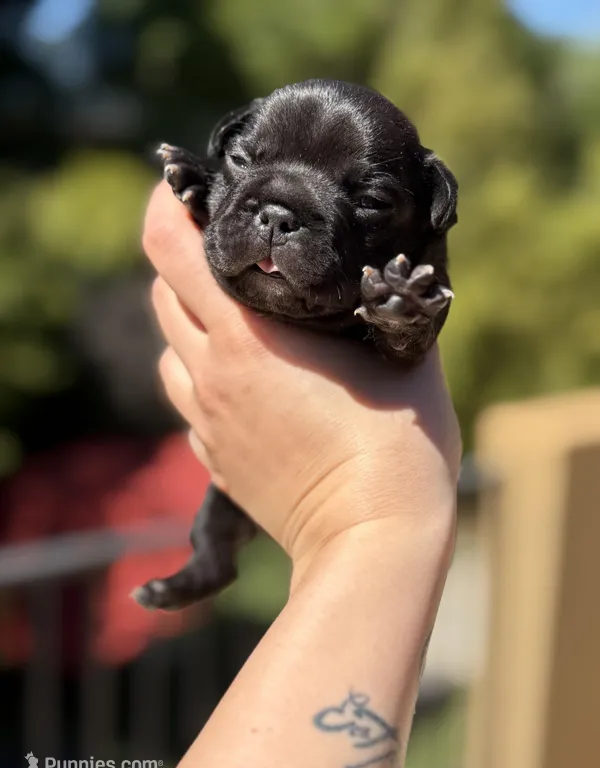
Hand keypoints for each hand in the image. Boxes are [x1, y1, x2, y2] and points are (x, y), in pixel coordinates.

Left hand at [143, 182, 460, 571]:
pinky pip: (189, 399)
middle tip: (226, 248)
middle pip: (162, 295)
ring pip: (169, 350)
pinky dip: (203, 373)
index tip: (184, 186)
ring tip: (236, 315)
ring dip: (189, 321)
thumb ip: (382, 302)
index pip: (172, 250)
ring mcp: (208, 422)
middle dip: (182, 261)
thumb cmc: (399, 444)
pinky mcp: (215, 459)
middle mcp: (213, 376)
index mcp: (248, 340)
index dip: (169, 206)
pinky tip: (246, 378)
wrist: (372, 540)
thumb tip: (388, 264)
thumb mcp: (402, 356)